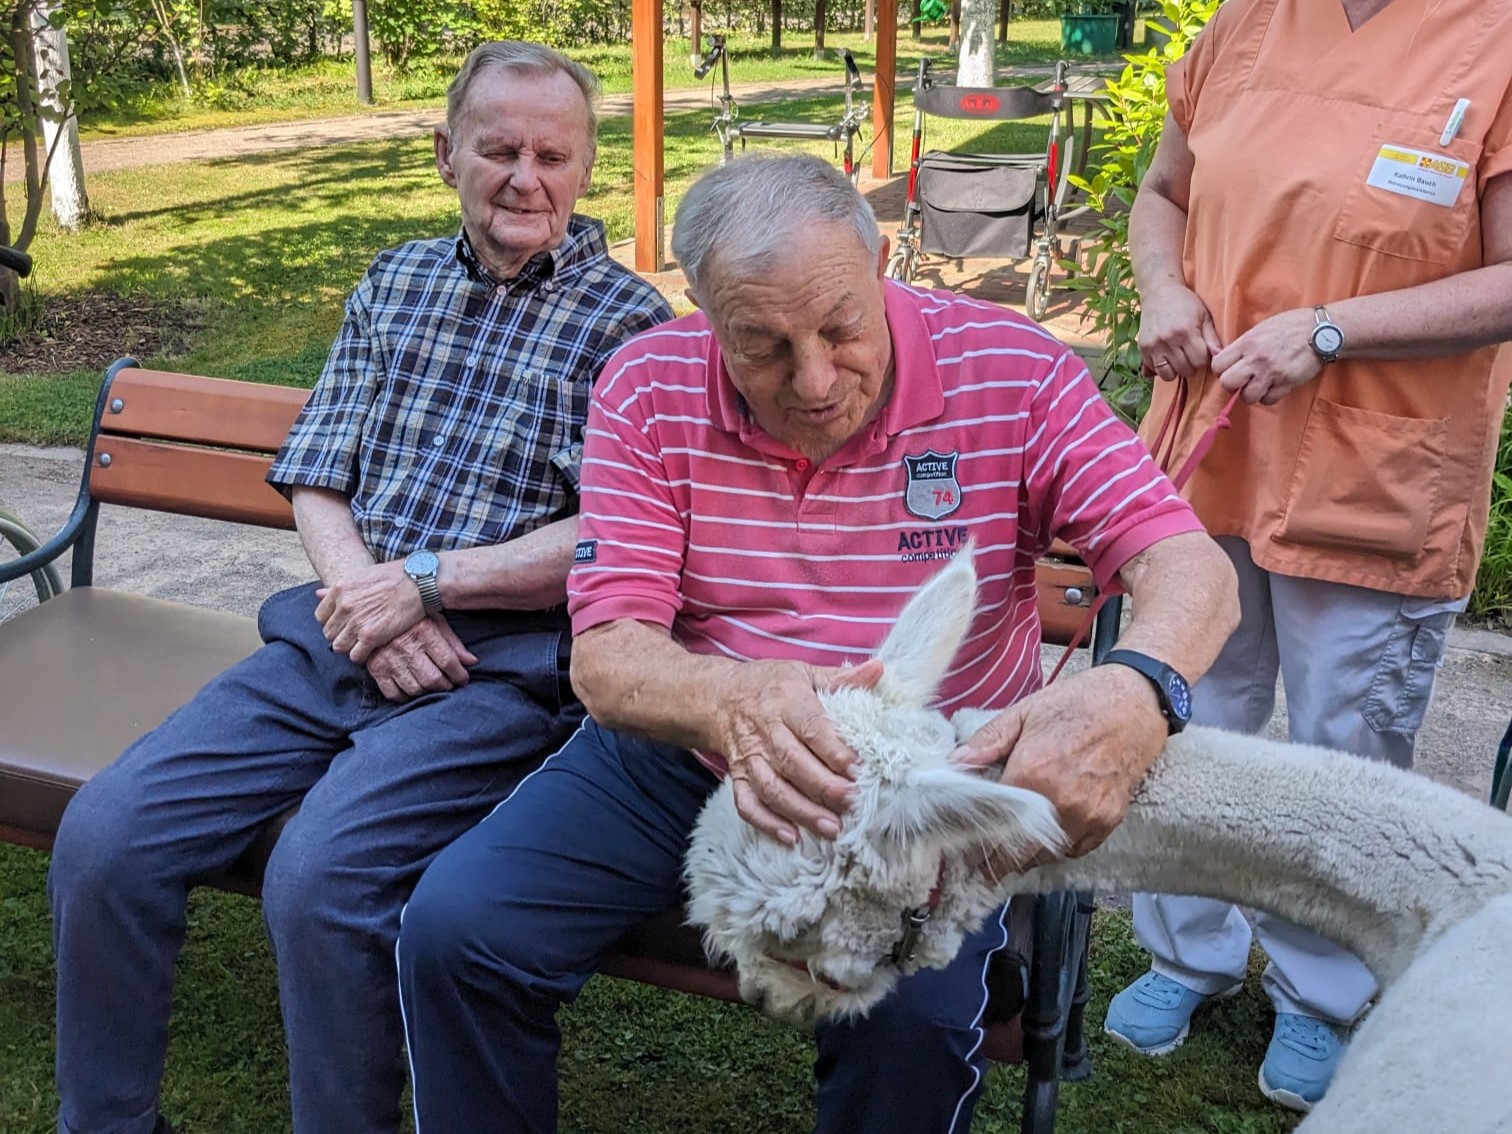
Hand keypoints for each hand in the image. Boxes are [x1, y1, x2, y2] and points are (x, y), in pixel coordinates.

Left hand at [315, 560, 425, 662]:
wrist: (419, 581)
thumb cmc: (395, 576)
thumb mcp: (362, 576)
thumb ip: (339, 589)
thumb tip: (317, 594)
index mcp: (340, 589)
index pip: (321, 616)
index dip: (333, 622)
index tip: (345, 625)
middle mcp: (344, 606)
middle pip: (329, 633)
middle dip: (341, 636)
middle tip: (356, 636)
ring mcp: (356, 622)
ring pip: (339, 646)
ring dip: (350, 647)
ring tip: (363, 644)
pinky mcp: (370, 636)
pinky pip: (355, 656)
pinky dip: (361, 656)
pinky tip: (371, 650)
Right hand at [365, 615, 477, 702]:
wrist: (373, 612)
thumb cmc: (410, 618)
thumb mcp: (434, 621)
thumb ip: (453, 643)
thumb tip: (471, 662)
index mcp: (424, 632)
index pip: (448, 661)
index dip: (459, 675)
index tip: (463, 679)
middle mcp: (406, 647)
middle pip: (432, 679)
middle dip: (446, 686)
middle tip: (449, 685)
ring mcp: (389, 659)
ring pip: (415, 689)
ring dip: (428, 692)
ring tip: (433, 687)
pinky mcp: (376, 669)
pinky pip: (393, 693)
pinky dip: (405, 697)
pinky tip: (413, 691)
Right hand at [712, 658, 882, 844]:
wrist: (718, 697)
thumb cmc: (769, 685)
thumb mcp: (804, 672)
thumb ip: (841, 678)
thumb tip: (879, 670)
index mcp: (786, 702)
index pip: (813, 729)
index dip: (837, 753)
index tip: (861, 769)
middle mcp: (766, 731)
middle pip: (795, 764)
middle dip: (825, 788)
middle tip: (853, 803)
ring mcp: (749, 758)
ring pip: (773, 789)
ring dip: (802, 811)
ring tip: (832, 828)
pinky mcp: (737, 777)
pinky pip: (747, 804)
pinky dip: (766, 823)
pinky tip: (791, 837)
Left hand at [951, 665, 1166, 864]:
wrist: (1135, 701)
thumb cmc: (1077, 702)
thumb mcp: (1024, 712)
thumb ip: (986, 741)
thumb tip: (953, 764)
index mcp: (1032, 773)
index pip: (994, 825)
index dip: (977, 843)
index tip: (965, 853)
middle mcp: (1060, 801)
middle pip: (1019, 853)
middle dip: (999, 860)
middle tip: (984, 860)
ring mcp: (1087, 814)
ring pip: (1047, 856)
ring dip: (1028, 856)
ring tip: (1014, 847)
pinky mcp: (1109, 819)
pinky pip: (1077, 849)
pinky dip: (1060, 847)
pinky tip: (1049, 833)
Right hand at [1138, 283, 1222, 381]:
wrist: (1158, 291)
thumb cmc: (1184, 303)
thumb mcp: (1203, 316)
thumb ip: (1212, 338)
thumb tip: (1219, 356)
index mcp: (1186, 331)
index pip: (1200, 361)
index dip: (1203, 359)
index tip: (1201, 352)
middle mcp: (1169, 340)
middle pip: (1185, 370)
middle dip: (1191, 365)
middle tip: (1190, 355)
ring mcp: (1154, 345)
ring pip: (1168, 375)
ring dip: (1175, 370)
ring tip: (1178, 359)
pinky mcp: (1143, 348)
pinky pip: (1153, 370)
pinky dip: (1161, 368)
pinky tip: (1166, 357)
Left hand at [1211, 307, 1322, 405]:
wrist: (1322, 331)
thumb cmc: (1291, 326)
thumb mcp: (1261, 329)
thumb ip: (1243, 345)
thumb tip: (1228, 360)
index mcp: (1247, 343)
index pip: (1217, 365)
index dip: (1221, 370)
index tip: (1230, 369)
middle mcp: (1256, 359)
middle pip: (1227, 383)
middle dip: (1232, 384)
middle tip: (1242, 380)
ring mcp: (1271, 372)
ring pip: (1247, 396)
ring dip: (1251, 393)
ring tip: (1258, 385)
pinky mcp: (1286, 383)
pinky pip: (1268, 400)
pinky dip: (1269, 397)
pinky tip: (1273, 387)